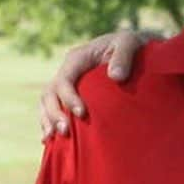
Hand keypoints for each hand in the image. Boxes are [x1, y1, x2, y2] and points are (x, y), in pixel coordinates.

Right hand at [39, 29, 156, 139]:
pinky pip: (54, 110)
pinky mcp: (73, 96)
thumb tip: (115, 77)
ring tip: (53, 138)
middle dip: (54, 113)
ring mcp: (69, 85)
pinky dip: (50, 123)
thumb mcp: (130, 43)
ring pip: (47, 103)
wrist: (136, 51)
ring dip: (48, 121)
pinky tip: (50, 141)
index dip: (69, 98)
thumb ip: (123, 56)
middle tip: (66, 131)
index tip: (82, 114)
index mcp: (77, 58)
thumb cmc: (133, 45)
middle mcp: (69, 71)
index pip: (64, 80)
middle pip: (50, 93)